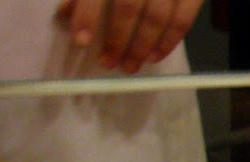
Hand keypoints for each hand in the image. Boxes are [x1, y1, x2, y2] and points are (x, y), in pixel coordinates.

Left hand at [55, 0, 204, 73]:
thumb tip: (66, 14)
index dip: (87, 15)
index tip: (81, 41)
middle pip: (128, 7)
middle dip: (117, 39)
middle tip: (108, 63)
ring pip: (156, 18)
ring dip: (142, 47)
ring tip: (131, 66)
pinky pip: (182, 21)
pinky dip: (168, 42)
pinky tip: (155, 57)